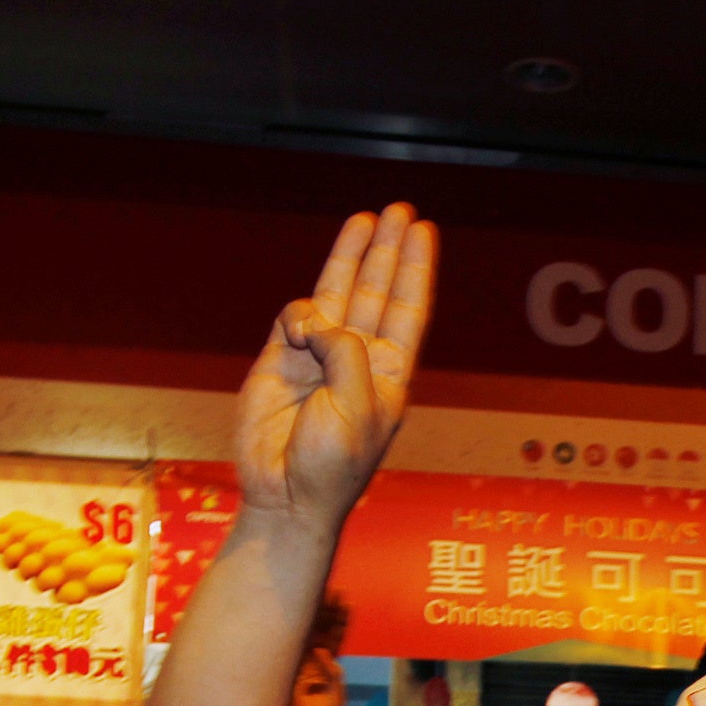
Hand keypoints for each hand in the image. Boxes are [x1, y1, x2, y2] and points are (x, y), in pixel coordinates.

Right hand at [234, 203, 437, 523]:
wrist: (282, 494)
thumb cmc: (331, 465)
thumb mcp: (358, 407)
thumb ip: (347, 353)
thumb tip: (320, 320)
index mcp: (390, 375)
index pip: (409, 309)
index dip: (416, 269)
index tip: (424, 231)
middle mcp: (358, 360)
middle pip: (379, 291)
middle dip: (389, 251)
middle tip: (400, 211)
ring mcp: (319, 357)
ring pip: (338, 294)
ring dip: (352, 256)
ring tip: (366, 218)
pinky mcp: (280, 358)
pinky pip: (294, 317)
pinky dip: (299, 313)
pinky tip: (303, 326)